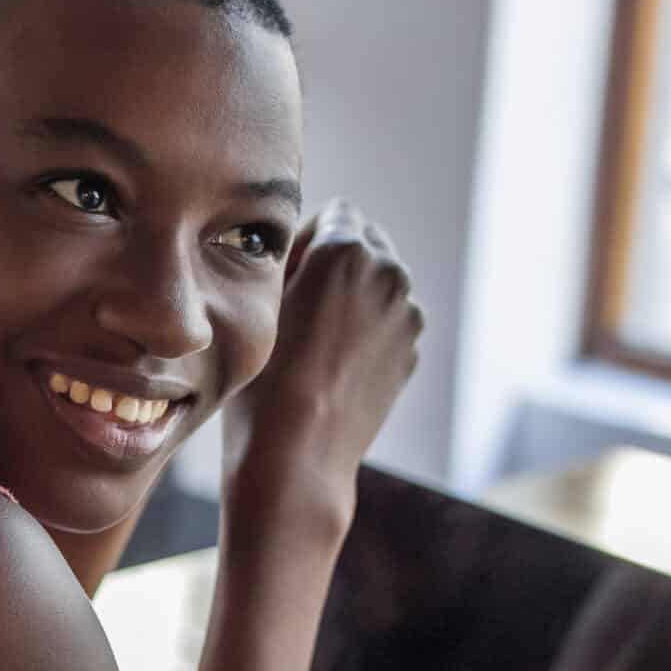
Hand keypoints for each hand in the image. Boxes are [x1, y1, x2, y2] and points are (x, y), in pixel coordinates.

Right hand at [221, 198, 422, 536]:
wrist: (297, 456)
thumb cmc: (263, 381)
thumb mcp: (259, 304)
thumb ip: (287, 261)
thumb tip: (302, 249)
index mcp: (347, 250)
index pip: (333, 213)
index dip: (302, 241)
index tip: (282, 278)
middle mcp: (389, 274)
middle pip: (364, 243)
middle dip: (335, 263)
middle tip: (297, 306)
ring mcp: (407, 316)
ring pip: (379, 284)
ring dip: (353, 297)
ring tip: (313, 340)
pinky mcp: (411, 352)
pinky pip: (387, 322)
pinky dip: (366, 331)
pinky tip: (331, 365)